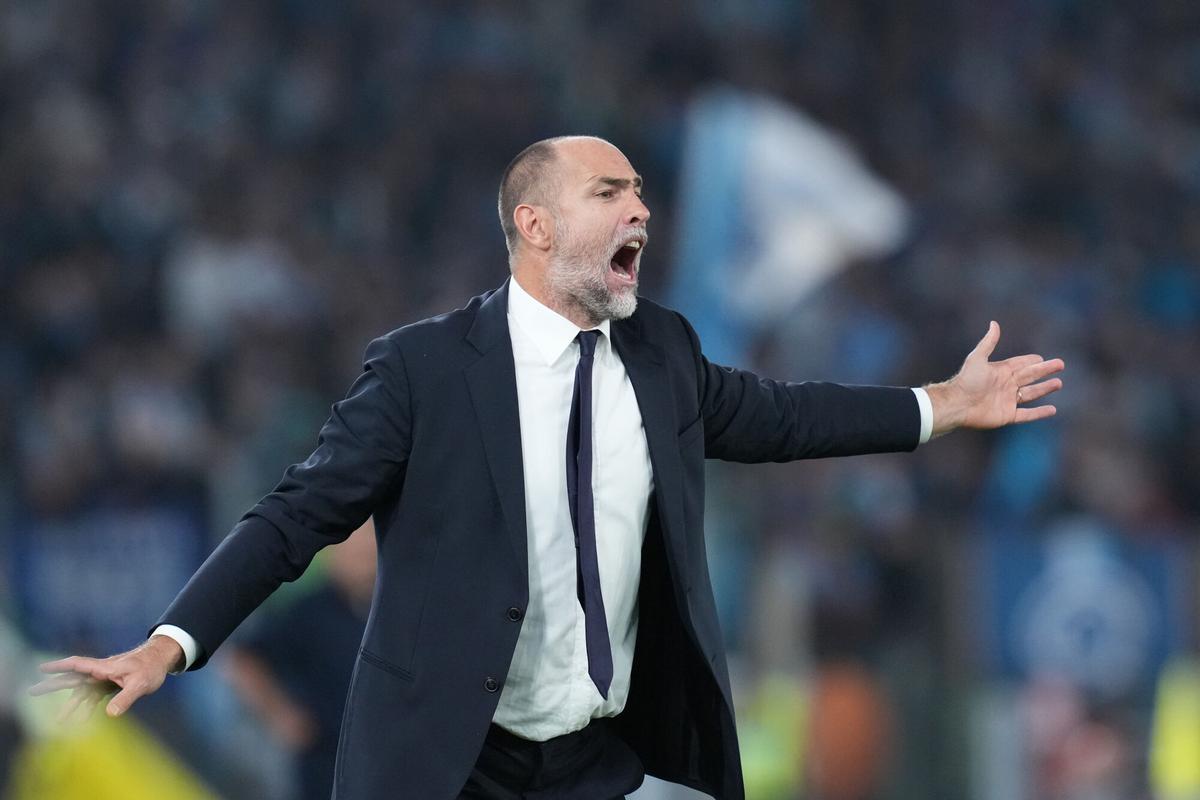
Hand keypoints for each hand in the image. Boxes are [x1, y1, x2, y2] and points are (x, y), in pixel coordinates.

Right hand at [29, 635, 183, 721]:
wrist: (161, 660)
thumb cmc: (151, 667)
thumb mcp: (141, 683)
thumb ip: (125, 698)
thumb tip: (110, 714)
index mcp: (105, 667)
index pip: (79, 665)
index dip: (60, 666)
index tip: (42, 668)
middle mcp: (101, 672)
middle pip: (73, 678)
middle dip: (53, 685)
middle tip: (31, 692)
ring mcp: (105, 679)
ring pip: (82, 692)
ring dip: (70, 705)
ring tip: (58, 722)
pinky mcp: (111, 686)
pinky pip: (94, 697)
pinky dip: (86, 708)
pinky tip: (80, 721)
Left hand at [925, 321, 1063, 436]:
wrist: (957, 404)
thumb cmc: (966, 381)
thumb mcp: (977, 358)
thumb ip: (988, 342)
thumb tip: (994, 323)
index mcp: (1000, 372)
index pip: (1020, 364)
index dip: (1031, 361)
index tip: (1042, 358)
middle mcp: (1005, 385)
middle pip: (1030, 376)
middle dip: (1045, 370)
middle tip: (1060, 364)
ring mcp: (1007, 401)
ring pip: (1031, 394)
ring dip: (1045, 388)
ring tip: (1059, 383)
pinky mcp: (1007, 415)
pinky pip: (1027, 414)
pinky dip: (1040, 413)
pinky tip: (1053, 410)